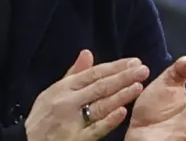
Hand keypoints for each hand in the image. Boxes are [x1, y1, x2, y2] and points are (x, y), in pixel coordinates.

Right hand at [24, 50, 150, 140]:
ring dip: (120, 95)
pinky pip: (94, 129)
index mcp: (63, 88)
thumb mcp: (53, 91)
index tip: (134, 61)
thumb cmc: (43, 116)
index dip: (115, 67)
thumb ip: (73, 73)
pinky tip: (122, 112)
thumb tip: (87, 53)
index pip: (93, 74)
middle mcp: (68, 102)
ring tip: (138, 86)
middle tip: (143, 70)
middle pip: (99, 87)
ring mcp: (72, 121)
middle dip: (123, 77)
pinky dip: (108, 120)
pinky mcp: (76, 138)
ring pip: (100, 106)